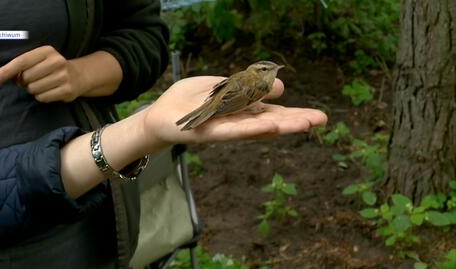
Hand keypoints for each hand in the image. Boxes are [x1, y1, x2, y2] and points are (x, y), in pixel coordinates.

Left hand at [0, 46, 81, 102]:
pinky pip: (43, 98)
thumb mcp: (39, 59)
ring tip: (41, 85)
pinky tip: (49, 91)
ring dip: (33, 90)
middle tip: (31, 80)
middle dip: (24, 82)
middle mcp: (58, 62)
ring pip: (34, 89)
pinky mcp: (67, 90)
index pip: (21, 61)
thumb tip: (2, 77)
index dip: (6, 71)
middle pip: (26, 77)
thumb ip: (22, 65)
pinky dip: (41, 97)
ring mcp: (64, 76)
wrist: (79, 75)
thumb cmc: (52, 67)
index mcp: (47, 51)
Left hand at [140, 76, 327, 144]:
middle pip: (271, 121)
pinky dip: (251, 128)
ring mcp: (226, 128)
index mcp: (242, 110)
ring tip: (307, 124)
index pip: (272, 112)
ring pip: (257, 127)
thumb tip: (280, 87)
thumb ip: (247, 87)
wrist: (159, 115)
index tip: (317, 116)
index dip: (293, 114)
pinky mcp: (209, 133)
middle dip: (296, 121)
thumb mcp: (221, 87)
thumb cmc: (189, 100)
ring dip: (282, 125)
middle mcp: (238, 121)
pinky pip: (232, 130)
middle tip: (323, 120)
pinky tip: (272, 127)